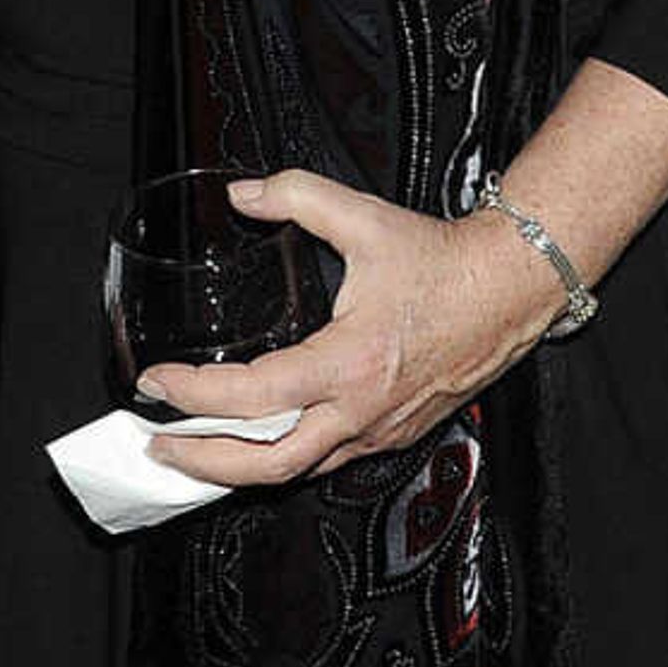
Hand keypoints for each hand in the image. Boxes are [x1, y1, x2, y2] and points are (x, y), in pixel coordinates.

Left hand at [138, 168, 563, 487]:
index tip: (156, 382)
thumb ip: (296, 196)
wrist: (511, 288)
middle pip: (268, 465)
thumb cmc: (444, 262)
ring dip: (240, 469)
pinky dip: (283, 458)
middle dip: (203, 462)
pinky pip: (328, 461)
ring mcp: (380, 430)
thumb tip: (244, 195)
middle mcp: (362, 410)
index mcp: (350, 362)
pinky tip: (258, 443)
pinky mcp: (394, 433)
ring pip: (298, 471)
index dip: (194, 393)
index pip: (253, 396)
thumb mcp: (363, 217)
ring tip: (195, 451)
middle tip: (158, 445)